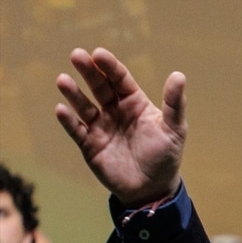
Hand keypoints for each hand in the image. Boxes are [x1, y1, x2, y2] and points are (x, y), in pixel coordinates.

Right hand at [55, 48, 185, 206]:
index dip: (110, 67)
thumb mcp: (174, 128)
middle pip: (100, 87)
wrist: (152, 188)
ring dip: (73, 93)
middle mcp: (116, 111)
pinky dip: (68, 121)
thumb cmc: (165, 156)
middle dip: (89, 71)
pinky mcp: (90, 145)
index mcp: (135, 103)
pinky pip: (76, 130)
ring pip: (84, 106)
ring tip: (62, 79)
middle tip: (77, 55)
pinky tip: (61, 109)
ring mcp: (101, 127)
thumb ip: (174, 103)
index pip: (120, 80)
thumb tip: (179, 75)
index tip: (99, 53)